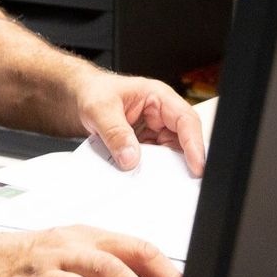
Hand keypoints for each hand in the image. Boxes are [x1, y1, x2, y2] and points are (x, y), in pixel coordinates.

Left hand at [72, 69, 205, 174]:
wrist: (79, 98)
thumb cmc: (93, 93)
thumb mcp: (100, 109)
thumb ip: (115, 133)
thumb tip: (130, 157)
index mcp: (159, 97)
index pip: (185, 120)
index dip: (195, 144)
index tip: (196, 166)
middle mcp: (162, 115)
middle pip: (183, 141)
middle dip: (184, 162)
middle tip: (181, 183)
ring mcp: (155, 131)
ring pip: (170, 154)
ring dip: (165, 169)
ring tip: (158, 183)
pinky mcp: (146, 145)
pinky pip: (154, 161)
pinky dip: (150, 171)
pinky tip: (142, 179)